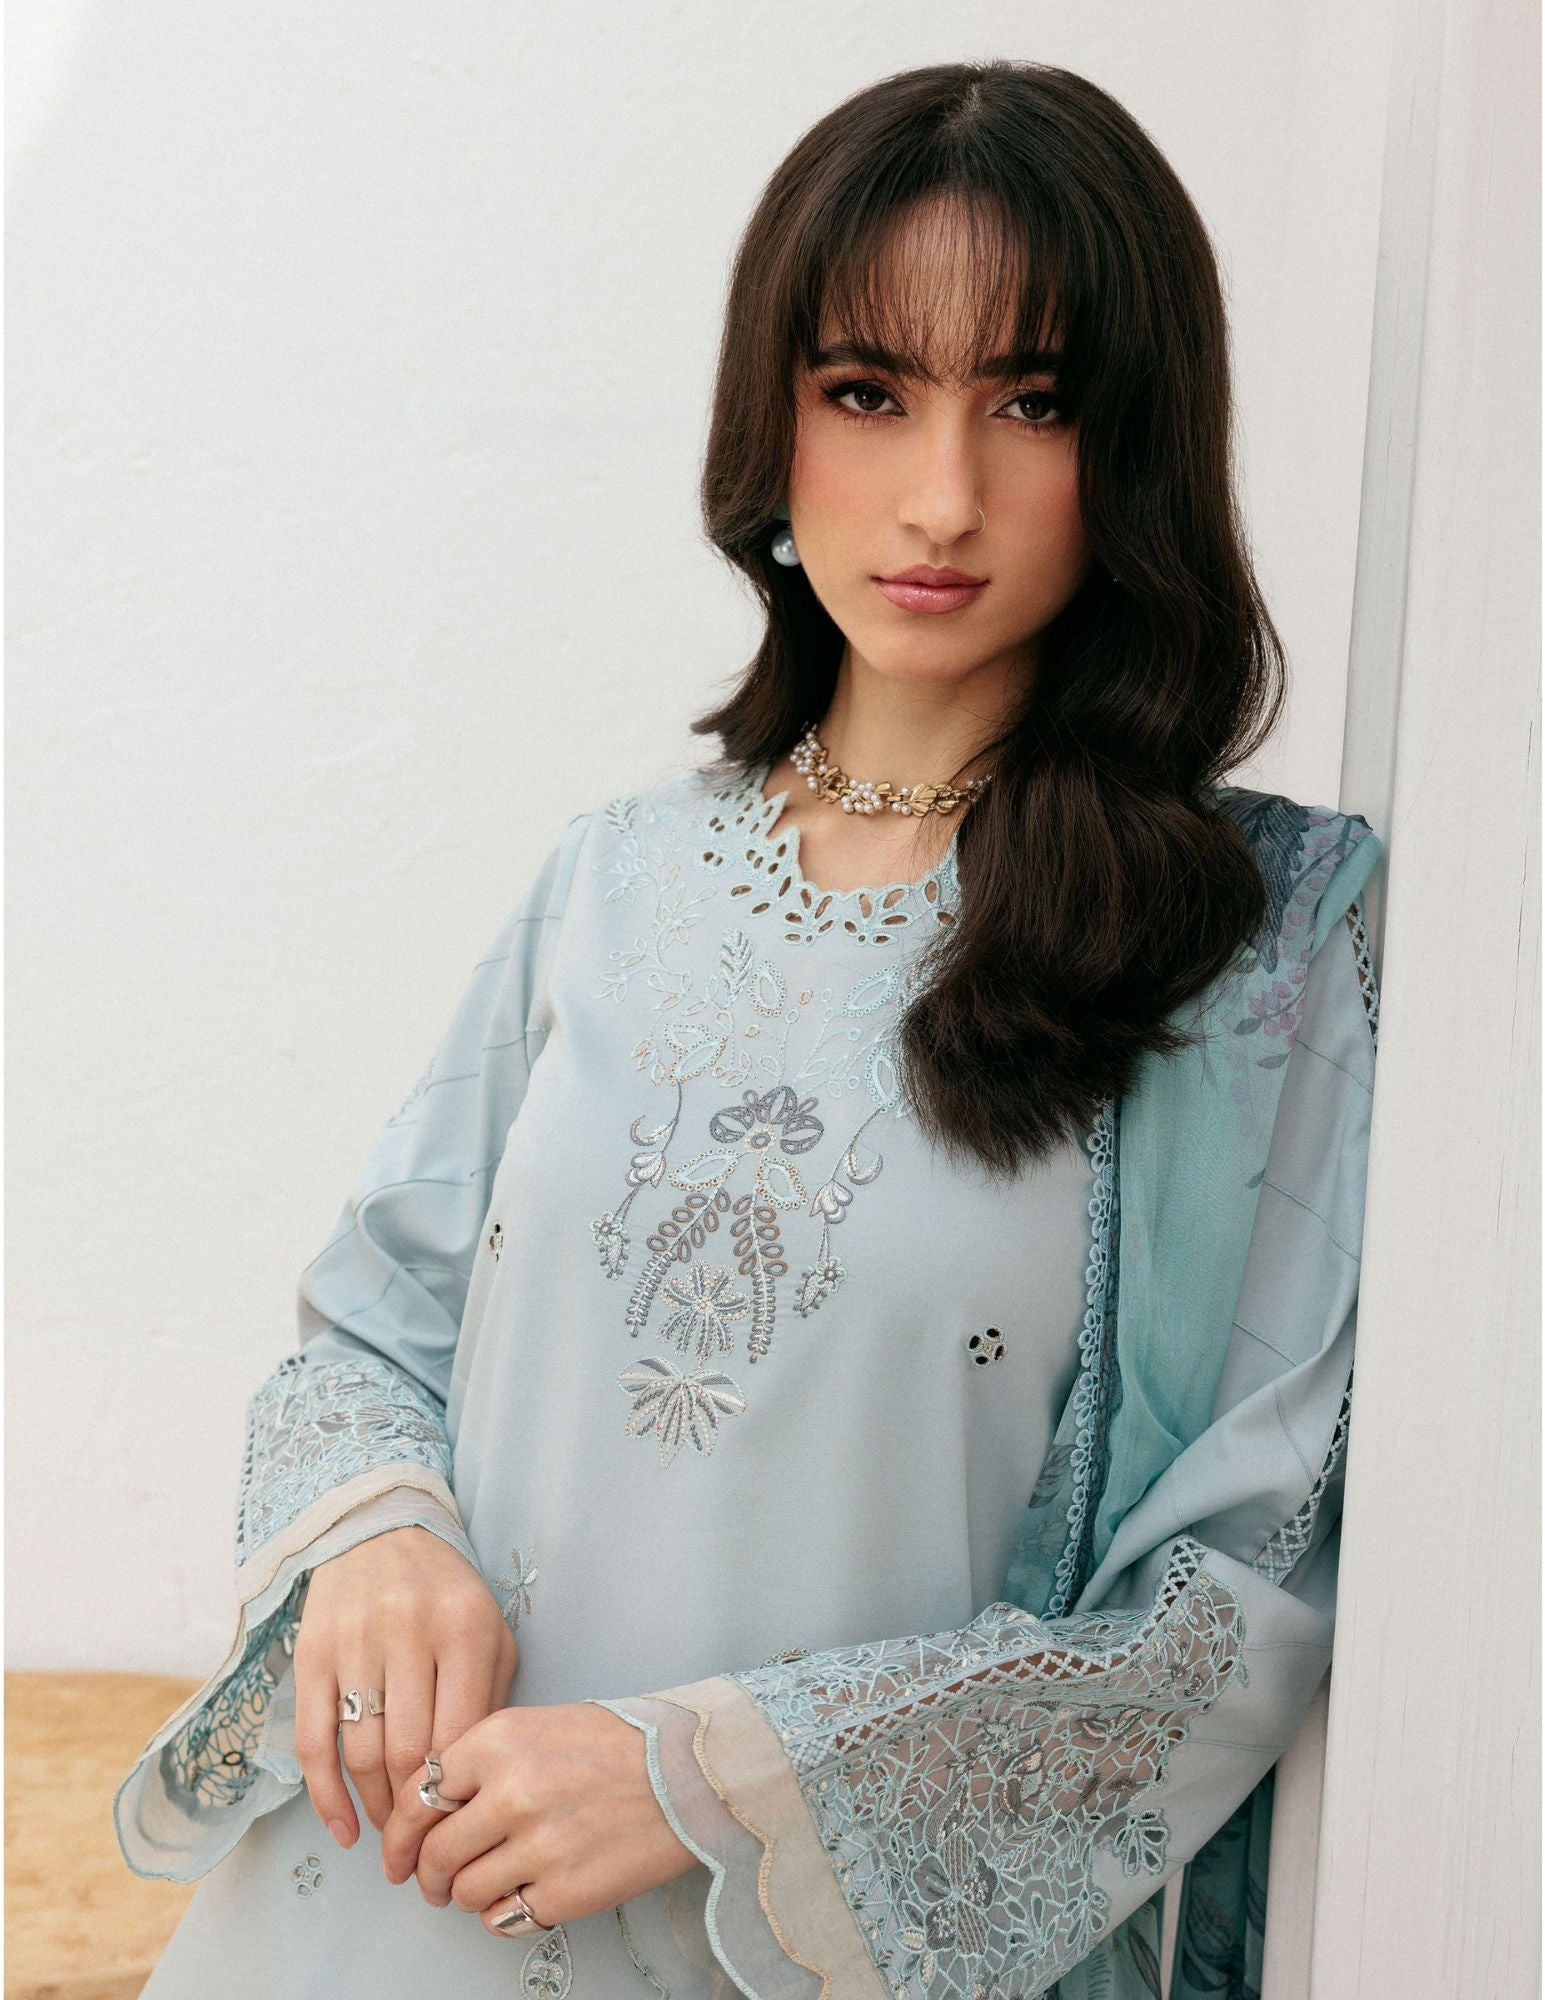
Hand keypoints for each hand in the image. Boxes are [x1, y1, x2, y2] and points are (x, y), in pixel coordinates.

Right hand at [293, 1524, 517, 1845]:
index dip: (456, 1794)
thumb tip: (476, 1782)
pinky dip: (326, 1797)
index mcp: (465, 1627)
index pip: (461, 1734)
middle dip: (415, 1814)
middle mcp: (409, 1632)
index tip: (457, 1831)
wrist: (379, 1531)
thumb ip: (492, 1695)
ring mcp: (356, 1642)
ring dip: (376, 1809)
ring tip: (390, 1836)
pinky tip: (345, 1830)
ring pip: (362, 1753)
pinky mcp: (311, 1654)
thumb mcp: (489, 1629)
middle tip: (421, 1849)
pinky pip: (313, 1741)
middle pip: (409, 1752)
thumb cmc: (445, 1593)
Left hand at [379, 1699, 698, 1934]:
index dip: (399, 1832)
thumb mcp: (540, 1725)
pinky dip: (503, 1912)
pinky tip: (520, 1894)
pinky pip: (503, 1918)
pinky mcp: (565, 1892)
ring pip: (466, 1891)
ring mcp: (538, 1845)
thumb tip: (435, 1808)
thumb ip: (485, 1760)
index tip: (397, 1853)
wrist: (690, 1771)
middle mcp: (511, 1791)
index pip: (420, 1796)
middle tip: (433, 1882)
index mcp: (499, 1740)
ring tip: (484, 1885)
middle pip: (436, 1852)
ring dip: (467, 1894)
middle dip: (426, 1874)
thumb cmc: (620, 1743)